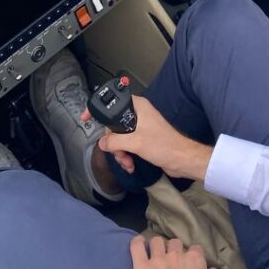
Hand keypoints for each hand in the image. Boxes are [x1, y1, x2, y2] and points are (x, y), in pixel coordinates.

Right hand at [98, 96, 212, 180]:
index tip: (86, 118)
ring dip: (120, 152)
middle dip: (113, 142)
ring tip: (127, 162)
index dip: (98, 111)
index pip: (112, 103)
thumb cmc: (164, 146)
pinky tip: (131, 165)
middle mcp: (138, 114)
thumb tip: (103, 143)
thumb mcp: (134, 142)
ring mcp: (141, 127)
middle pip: (113, 126)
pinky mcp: (144, 139)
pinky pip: (127, 145)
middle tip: (119, 152)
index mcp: (137, 107)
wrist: (182, 160)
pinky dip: (126, 155)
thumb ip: (114, 141)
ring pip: (119, 138)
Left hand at [130, 236, 223, 268]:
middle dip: (173, 251)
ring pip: (156, 242)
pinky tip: (139, 244)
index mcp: (195, 262)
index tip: (187, 265)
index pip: (194, 249)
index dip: (191, 256)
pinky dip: (137, 243)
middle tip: (170, 263)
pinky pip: (137, 247)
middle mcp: (177, 257)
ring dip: (156, 247)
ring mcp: (158, 261)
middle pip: (174, 244)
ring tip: (153, 255)